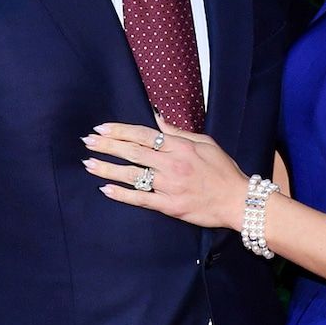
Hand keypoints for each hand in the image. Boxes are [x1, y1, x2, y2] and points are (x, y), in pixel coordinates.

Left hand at [82, 117, 248, 229]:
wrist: (238, 200)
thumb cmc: (223, 170)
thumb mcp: (205, 143)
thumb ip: (178, 132)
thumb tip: (157, 118)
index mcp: (180, 146)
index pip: (143, 135)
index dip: (120, 131)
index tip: (101, 128)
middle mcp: (172, 164)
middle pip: (132, 152)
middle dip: (107, 146)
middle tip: (87, 142)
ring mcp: (170, 186)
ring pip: (132, 175)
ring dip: (108, 169)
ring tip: (88, 164)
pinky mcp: (170, 206)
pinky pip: (141, 199)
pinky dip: (122, 194)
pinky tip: (105, 189)